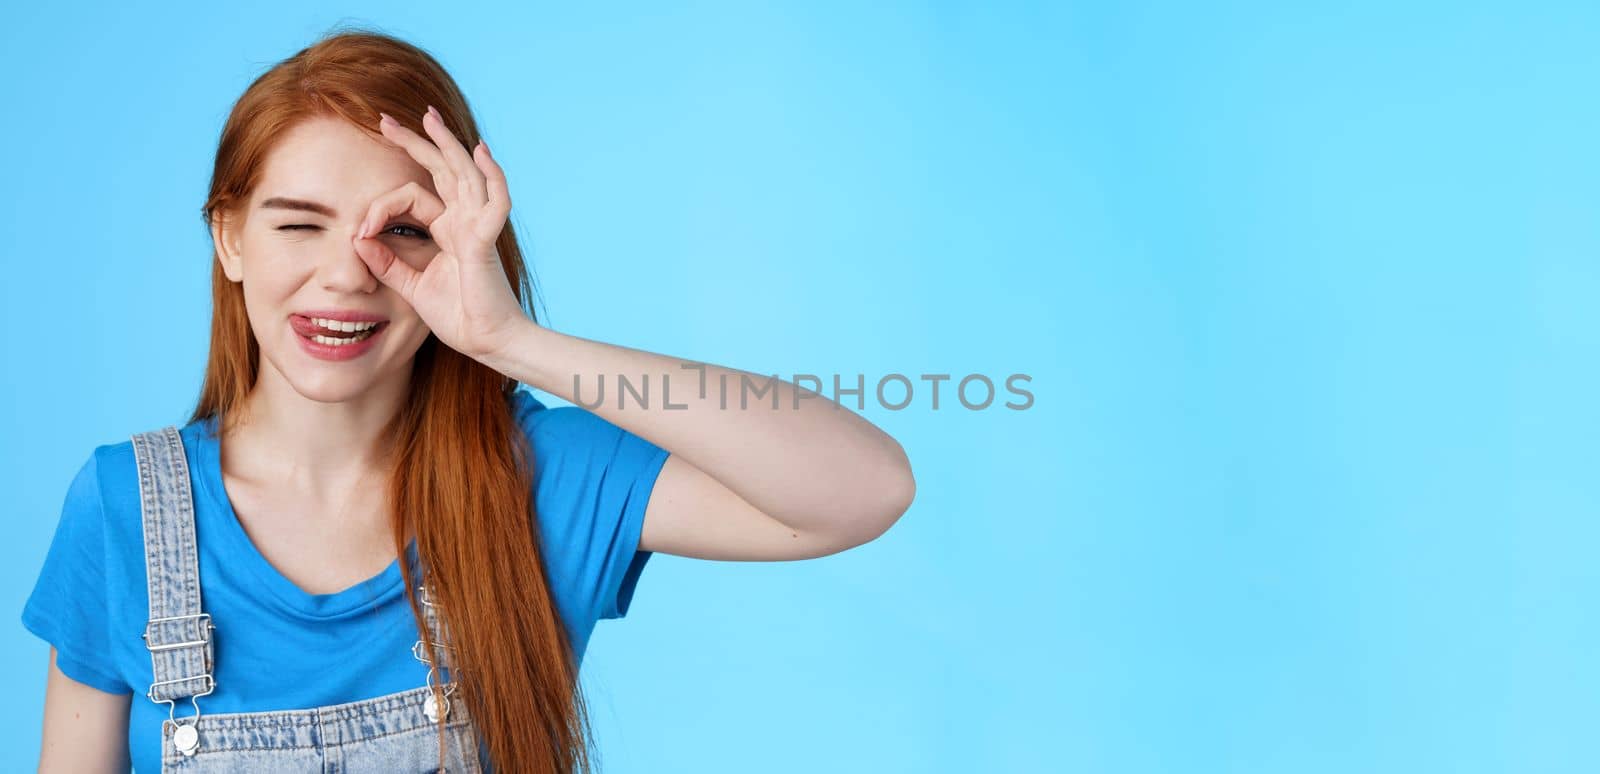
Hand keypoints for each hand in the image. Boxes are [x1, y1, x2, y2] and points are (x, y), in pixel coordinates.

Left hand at [352, 105, 524, 360]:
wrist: (489, 343)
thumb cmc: (460, 318)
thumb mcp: (412, 285)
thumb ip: (388, 263)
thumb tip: (358, 241)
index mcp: (448, 231)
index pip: (413, 196)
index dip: (380, 207)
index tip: (358, 231)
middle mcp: (464, 222)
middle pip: (441, 170)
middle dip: (415, 142)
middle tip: (386, 120)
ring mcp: (477, 227)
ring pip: (464, 173)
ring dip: (447, 143)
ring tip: (429, 116)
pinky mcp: (486, 240)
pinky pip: (495, 201)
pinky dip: (492, 174)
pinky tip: (481, 151)